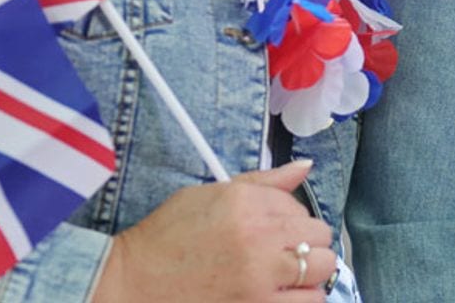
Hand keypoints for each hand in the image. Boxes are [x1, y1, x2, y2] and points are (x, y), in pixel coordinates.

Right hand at [93, 160, 338, 301]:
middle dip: (308, 244)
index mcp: (246, 203)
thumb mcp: (210, 193)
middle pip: (319, 239)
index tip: (276, 229)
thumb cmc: (166, 238)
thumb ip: (263, 182)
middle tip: (286, 253)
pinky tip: (282, 295)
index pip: (301, 206)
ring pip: (322, 272)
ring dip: (310, 274)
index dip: (292, 219)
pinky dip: (302, 299)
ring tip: (287, 277)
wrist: (132, 283)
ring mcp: (259, 279)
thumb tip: (304, 166)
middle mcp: (258, 238)